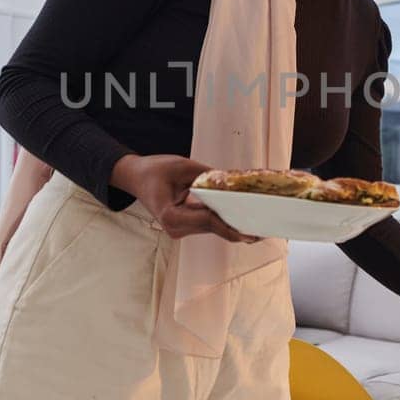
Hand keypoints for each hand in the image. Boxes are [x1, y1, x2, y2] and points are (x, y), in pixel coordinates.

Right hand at [110, 154, 257, 242]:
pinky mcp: (184, 227)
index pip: (208, 220)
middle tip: (264, 232)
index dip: (231, 223)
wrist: (135, 177)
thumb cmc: (154, 170)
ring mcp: (179, 230)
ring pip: (213, 228)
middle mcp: (175, 228)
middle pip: (214, 227)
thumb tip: (232, 182)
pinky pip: (208, 224)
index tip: (251, 229)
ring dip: (233, 225)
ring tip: (258, 226)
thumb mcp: (182, 167)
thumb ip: (207, 176)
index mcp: (171, 216)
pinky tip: (242, 220)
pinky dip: (223, 221)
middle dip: (238, 228)